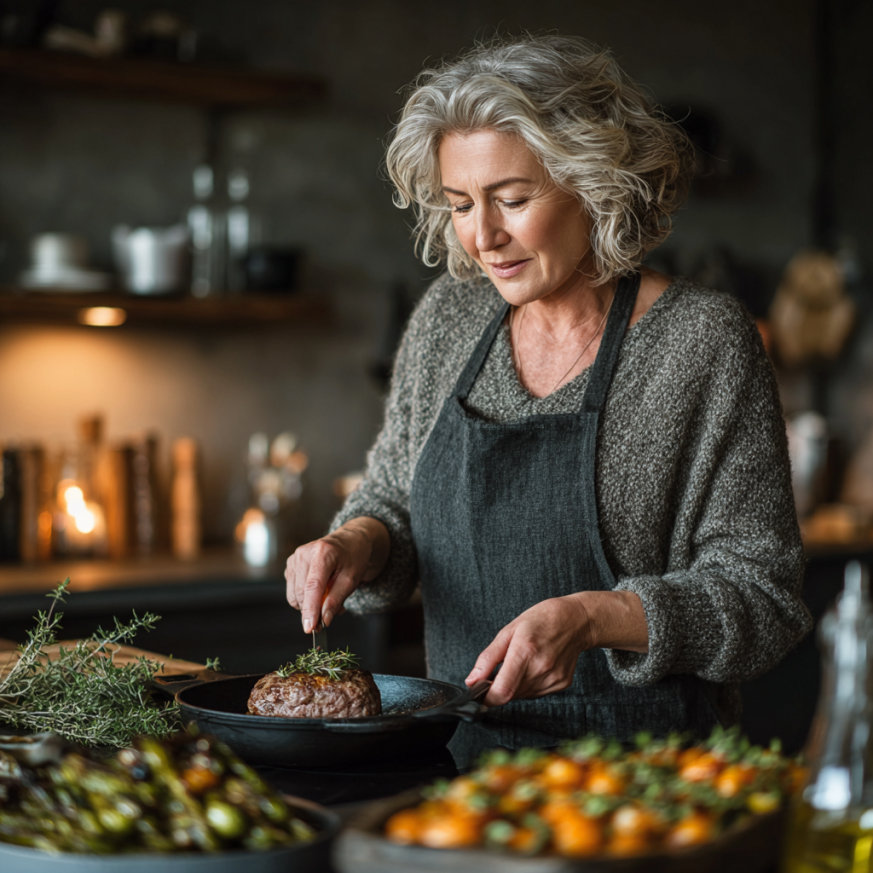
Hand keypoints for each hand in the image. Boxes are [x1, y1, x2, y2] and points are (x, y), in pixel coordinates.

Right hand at [285, 517, 389, 633]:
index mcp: (322, 552)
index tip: (310, 628)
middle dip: (313, 611)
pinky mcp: (290, 565)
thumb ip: (336, 600)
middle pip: (301, 593)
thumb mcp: (352, 579)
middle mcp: (304, 553)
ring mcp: (294, 558)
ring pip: (294, 595)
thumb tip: (324, 620)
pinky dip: (306, 598)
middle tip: (332, 614)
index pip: (312, 586)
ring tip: (329, 598)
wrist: (349, 541)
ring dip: (310, 605)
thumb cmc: (353, 557)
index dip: (310, 609)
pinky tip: (320, 592)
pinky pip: (293, 591)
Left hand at [464, 591, 647, 706]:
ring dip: (515, 685)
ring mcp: (553, 679)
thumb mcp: (508, 631)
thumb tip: (472, 680)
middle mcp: (540, 669)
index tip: (481, 692)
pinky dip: (530, 684)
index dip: (488, 697)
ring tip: (524, 661)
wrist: (575, 621)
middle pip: (510, 695)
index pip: (502, 691)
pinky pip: (536, 693)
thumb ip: (488, 658)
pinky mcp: (561, 685)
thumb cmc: (541, 620)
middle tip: (505, 665)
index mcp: (524, 652)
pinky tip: (536, 666)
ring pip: (522, 695)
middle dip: (500, 686)